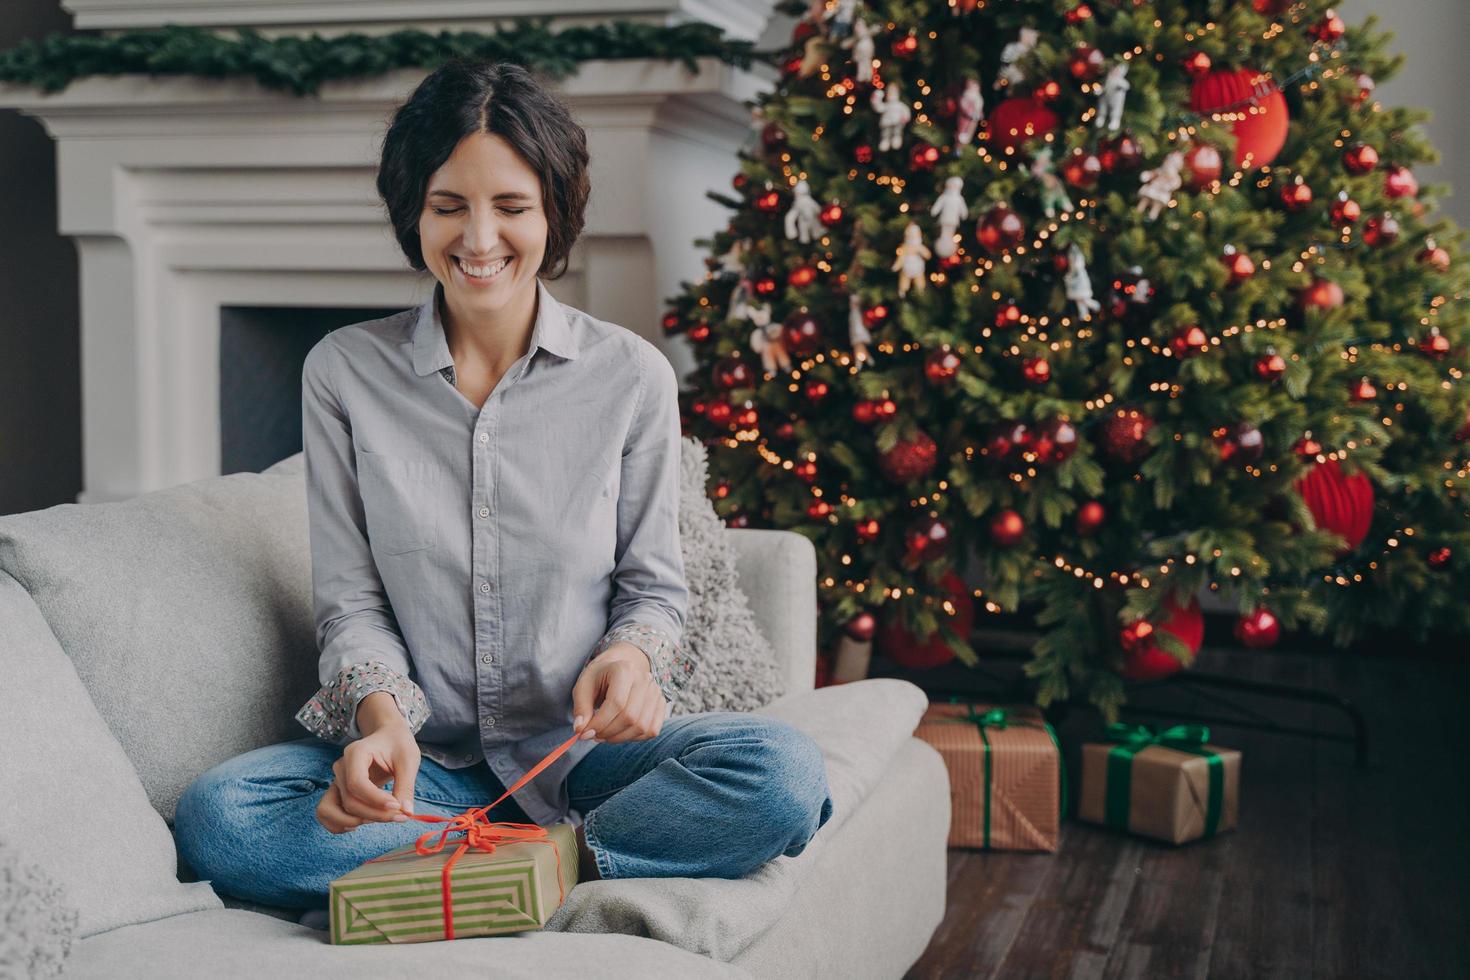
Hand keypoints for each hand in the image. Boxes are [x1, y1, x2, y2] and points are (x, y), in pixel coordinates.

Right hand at [315, 715, 420, 834]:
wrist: (388, 737)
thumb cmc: (398, 745)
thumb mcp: (409, 760)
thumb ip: (406, 786)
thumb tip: (406, 813)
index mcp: (356, 753)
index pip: (357, 784)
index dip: (376, 800)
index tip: (398, 806)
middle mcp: (341, 767)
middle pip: (349, 801)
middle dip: (375, 814)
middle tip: (401, 816)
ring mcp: (336, 780)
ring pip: (331, 810)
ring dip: (355, 821)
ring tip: (380, 818)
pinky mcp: (337, 791)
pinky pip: (326, 813)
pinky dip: (339, 824)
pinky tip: (363, 821)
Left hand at [570, 642, 667, 744]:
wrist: (618, 669)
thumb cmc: (599, 678)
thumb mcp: (583, 687)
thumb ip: (581, 708)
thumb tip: (581, 731)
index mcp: (624, 669)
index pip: (616, 703)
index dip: (600, 723)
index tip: (585, 733)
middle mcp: (644, 678)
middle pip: (630, 717)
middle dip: (608, 732)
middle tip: (594, 735)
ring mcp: (655, 691)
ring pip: (642, 726)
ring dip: (620, 738)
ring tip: (605, 735)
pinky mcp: (661, 704)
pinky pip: (651, 730)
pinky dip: (634, 738)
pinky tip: (620, 732)